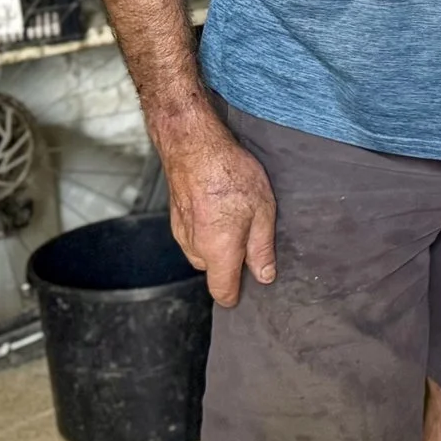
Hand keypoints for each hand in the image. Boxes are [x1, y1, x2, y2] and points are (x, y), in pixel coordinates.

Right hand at [161, 117, 276, 306]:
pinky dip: (207, 227)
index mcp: (218, 251)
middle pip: (214, 270)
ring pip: (203, 251)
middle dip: (231, 260)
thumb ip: (262, 248)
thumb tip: (264, 276)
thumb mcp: (262, 211)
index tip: (246, 292)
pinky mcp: (175, 217)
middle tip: (251, 234)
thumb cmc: (228, 174)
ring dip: (219, 242)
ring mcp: (181, 232)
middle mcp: (195, 247)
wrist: (192, 144)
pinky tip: (219, 204)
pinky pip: (194, 234)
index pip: (222, 290)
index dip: (235, 296)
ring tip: (236, 213)